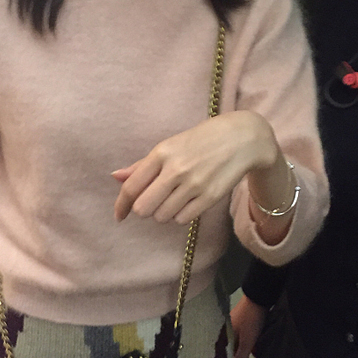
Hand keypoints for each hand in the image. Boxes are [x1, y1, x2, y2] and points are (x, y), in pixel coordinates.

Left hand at [113, 111, 277, 224]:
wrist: (242, 138)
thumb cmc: (201, 140)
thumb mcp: (169, 146)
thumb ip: (142, 165)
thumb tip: (116, 177)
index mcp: (161, 153)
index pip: (131, 187)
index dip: (121, 205)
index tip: (119, 216)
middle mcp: (175, 169)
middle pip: (143, 208)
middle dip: (144, 209)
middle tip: (153, 201)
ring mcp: (194, 184)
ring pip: (162, 216)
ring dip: (163, 212)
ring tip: (174, 197)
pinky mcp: (210, 197)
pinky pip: (182, 219)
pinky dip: (179, 215)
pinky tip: (186, 201)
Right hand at [230, 294, 266, 357]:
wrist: (259, 297)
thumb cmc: (251, 320)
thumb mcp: (247, 341)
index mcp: (224, 337)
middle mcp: (226, 333)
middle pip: (230, 354)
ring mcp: (234, 328)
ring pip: (237, 348)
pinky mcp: (242, 324)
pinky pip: (243, 341)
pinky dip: (247, 349)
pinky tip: (255, 353)